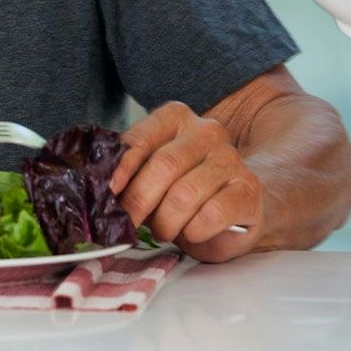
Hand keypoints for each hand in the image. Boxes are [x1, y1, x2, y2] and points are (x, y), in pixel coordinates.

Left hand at [109, 101, 263, 262]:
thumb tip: (101, 190)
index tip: (109, 189)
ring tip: (162, 230)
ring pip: (185, 194)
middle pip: (163, 166)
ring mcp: (230, 158)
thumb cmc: (183, 187)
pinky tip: (191, 232)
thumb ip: (131, 172)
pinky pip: (211, 215)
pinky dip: (193, 231)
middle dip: (139, 200)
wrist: (234, 206)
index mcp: (175, 117)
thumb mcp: (152, 173)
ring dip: (166, 222)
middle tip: (130, 222)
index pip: (141, 138)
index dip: (122, 166)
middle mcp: (206, 131)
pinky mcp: (248, 189)